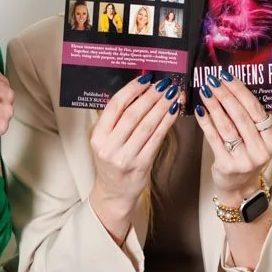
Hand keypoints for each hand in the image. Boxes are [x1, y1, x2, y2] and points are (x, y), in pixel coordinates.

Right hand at [90, 73, 181, 238]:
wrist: (114, 193)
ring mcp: (125, 157)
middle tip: (165, 84)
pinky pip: (157, 139)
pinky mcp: (141, 165)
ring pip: (147, 125)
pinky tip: (174, 111)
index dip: (132, 89)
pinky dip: (167, 122)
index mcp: (98, 136)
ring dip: (162, 107)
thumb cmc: (112, 162)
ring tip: (173, 94)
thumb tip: (140, 91)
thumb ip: (117, 120)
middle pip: (133, 114)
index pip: (115, 106)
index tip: (147, 78)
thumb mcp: (105, 141)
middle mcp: (109, 147)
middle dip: (151, 96)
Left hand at [194, 72, 271, 204]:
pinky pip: (214, 139)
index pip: (256, 110)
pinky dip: (206, 122)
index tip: (227, 77)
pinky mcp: (227, 165)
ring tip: (205, 91)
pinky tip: (200, 110)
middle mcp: (260, 150)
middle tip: (212, 80)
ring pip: (226, 126)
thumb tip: (230, 88)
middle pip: (240, 116)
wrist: (239, 188)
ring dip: (214, 105)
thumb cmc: (247, 157)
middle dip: (225, 95)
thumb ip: (249, 120)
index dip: (240, 91)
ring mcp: (244, 159)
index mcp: (271, 140)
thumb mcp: (257, 141)